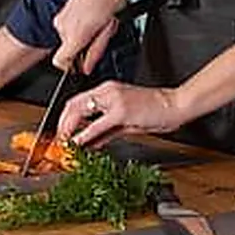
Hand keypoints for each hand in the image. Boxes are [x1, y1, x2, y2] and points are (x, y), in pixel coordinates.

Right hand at [51, 0, 129, 73]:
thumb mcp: (109, 29)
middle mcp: (63, 27)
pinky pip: (68, 27)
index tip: (83, 62)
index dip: (72, 66)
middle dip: (84, 46)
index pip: (60, 62)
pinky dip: (79, 26)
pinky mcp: (62, 11)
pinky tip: (92, 16)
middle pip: (68, 49)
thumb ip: (96, 50)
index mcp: (75, 34)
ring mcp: (61, 18)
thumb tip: (87, 67)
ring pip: (69, 38)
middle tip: (100, 34)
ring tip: (98, 22)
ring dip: (82, 35)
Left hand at [55, 81, 180, 147]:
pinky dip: (83, 136)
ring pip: (80, 111)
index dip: (65, 118)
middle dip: (61, 124)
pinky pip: (96, 125)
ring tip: (64, 143)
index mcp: (109, 90)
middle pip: (73, 104)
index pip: (78, 101)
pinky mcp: (121, 111)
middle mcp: (108, 91)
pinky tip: (78, 144)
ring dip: (68, 129)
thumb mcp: (126, 121)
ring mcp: (114, 100)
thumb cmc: (157, 109)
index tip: (61, 133)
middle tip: (58, 140)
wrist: (176, 105)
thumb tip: (89, 142)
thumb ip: (106, 131)